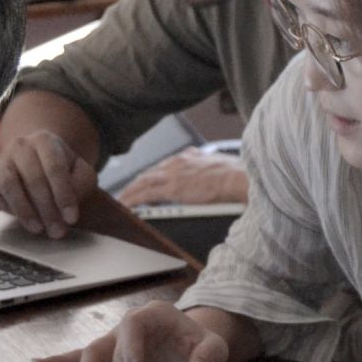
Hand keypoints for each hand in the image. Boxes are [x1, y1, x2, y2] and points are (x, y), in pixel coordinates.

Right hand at [0, 130, 96, 237]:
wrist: (37, 161)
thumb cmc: (62, 170)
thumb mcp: (80, 172)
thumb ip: (82, 182)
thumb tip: (68, 200)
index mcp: (45, 140)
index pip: (55, 168)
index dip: (64, 195)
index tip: (72, 218)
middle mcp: (21, 145)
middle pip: (33, 178)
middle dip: (47, 209)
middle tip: (57, 231)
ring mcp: (1, 159)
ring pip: (8, 184)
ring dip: (23, 210)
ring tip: (38, 229)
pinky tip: (2, 210)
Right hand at [34, 300, 230, 361]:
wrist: (191, 348)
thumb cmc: (201, 347)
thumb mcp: (214, 350)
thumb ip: (209, 355)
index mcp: (152, 316)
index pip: (134, 327)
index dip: (131, 349)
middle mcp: (128, 325)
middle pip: (110, 347)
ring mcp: (114, 341)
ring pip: (91, 354)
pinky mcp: (107, 357)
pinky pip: (77, 357)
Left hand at [117, 148, 247, 206]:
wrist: (238, 178)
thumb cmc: (234, 175)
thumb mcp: (216, 164)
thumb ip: (205, 165)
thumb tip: (204, 171)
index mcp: (188, 157)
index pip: (163, 166)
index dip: (151, 175)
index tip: (145, 181)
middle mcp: (177, 162)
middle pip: (149, 173)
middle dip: (137, 183)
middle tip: (127, 192)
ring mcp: (172, 175)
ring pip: (143, 182)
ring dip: (130, 191)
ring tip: (122, 200)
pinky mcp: (171, 188)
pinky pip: (144, 194)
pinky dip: (133, 199)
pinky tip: (126, 204)